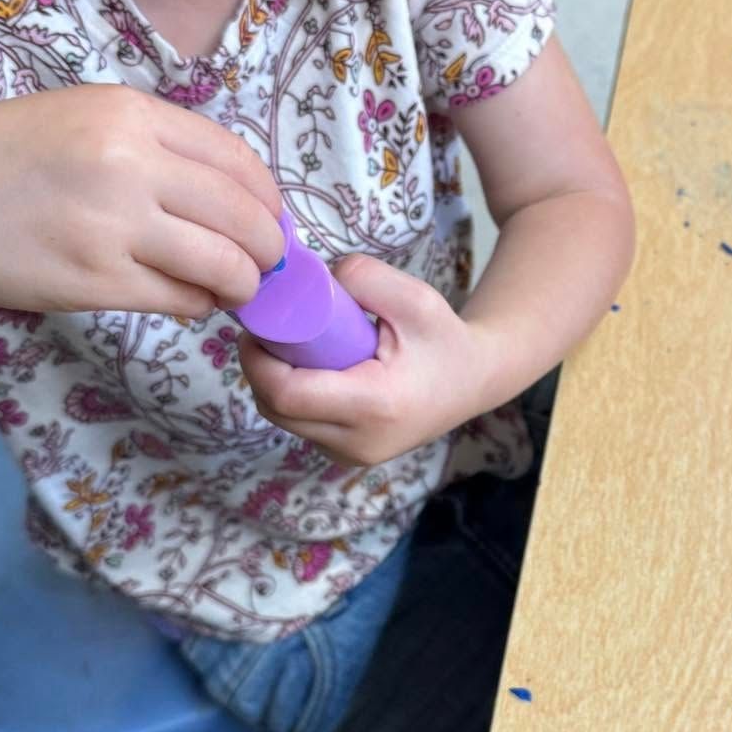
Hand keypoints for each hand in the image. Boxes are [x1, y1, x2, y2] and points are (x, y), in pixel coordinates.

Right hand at [0, 84, 284, 314]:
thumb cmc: (4, 158)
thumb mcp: (84, 118)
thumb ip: (158, 149)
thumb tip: (239, 203)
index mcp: (130, 114)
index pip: (238, 161)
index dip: (268, 199)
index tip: (270, 221)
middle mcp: (128, 162)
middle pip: (244, 216)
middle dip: (267, 249)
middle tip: (262, 265)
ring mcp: (113, 224)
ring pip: (223, 264)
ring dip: (241, 285)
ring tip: (231, 289)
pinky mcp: (94, 280)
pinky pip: (180, 298)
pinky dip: (198, 304)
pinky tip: (187, 298)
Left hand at [238, 254, 503, 466]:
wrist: (473, 381)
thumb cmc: (445, 338)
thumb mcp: (414, 296)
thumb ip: (363, 277)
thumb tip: (309, 276)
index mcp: (375, 405)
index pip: (286, 393)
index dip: (258, 358)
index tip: (258, 324)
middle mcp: (359, 441)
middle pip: (275, 408)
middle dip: (260, 366)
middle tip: (269, 328)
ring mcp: (352, 455)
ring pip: (282, 419)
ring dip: (273, 381)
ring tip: (291, 345)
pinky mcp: (347, 455)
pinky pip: (299, 424)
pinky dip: (292, 395)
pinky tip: (309, 368)